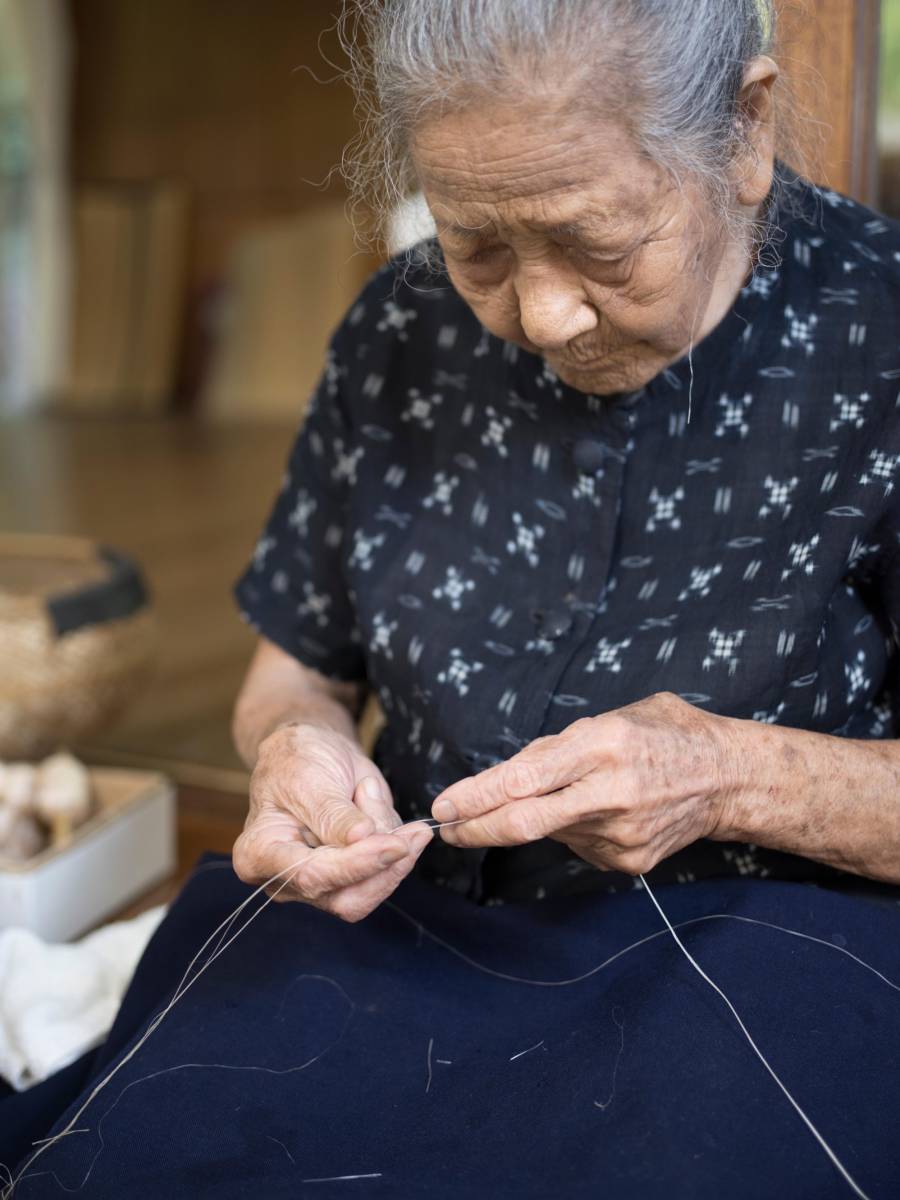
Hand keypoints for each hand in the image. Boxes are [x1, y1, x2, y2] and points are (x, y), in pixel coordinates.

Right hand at [233, 723, 431, 920]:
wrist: (310, 750)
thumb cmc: (296, 759)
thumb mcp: (308, 778)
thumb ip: (333, 814)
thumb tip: (363, 838)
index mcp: (259, 855)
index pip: (310, 876)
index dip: (356, 864)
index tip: (395, 845)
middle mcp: (287, 880)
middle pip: (344, 898)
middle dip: (384, 867)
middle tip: (414, 833)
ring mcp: (320, 881)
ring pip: (370, 891)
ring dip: (393, 851)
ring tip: (374, 795)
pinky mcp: (349, 876)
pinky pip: (383, 875)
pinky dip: (398, 847)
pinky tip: (384, 809)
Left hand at [430, 693, 731, 874]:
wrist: (728, 777)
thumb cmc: (664, 734)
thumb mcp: (610, 718)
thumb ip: (555, 748)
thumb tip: (502, 778)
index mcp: (603, 744)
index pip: (523, 780)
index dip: (476, 797)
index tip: (444, 805)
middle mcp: (610, 791)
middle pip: (523, 824)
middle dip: (476, 829)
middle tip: (448, 829)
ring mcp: (621, 832)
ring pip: (549, 832)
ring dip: (537, 817)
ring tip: (571, 792)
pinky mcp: (629, 860)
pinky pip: (577, 846)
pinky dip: (571, 828)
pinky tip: (600, 810)